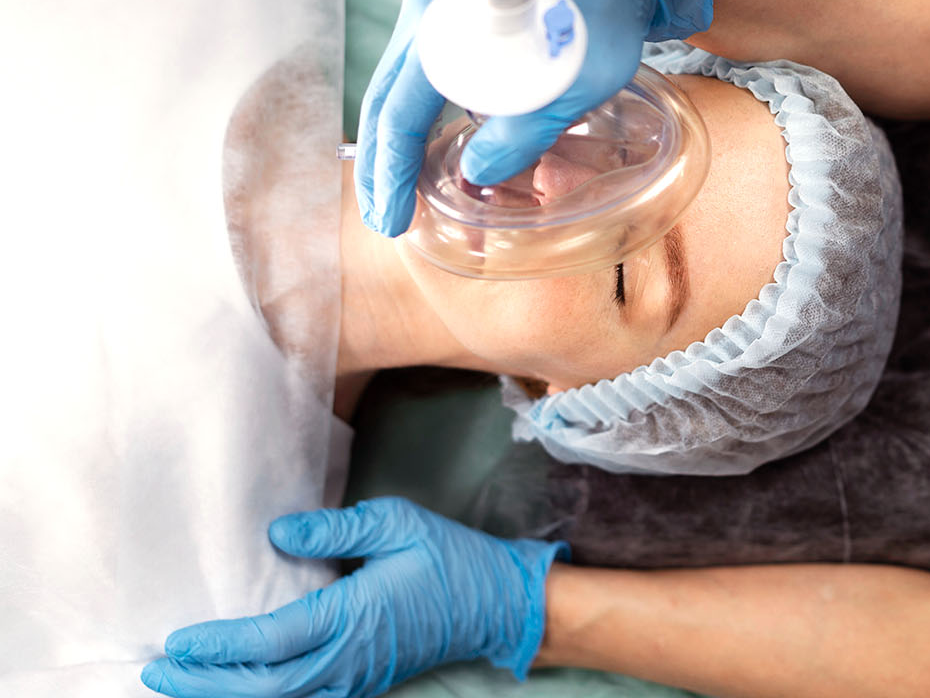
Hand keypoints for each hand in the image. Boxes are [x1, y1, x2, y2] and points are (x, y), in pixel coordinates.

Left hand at [140, 497, 567, 697]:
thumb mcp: (398, 523)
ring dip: (227, 696)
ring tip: (183, 683)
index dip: (220, 648)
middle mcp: (348, 659)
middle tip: (158, 670)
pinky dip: (262, 697)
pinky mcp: (361, 681)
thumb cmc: (449, 558)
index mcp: (353, 619)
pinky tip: (238, 687)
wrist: (496, 604)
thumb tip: (278, 534)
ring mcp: (355, 678)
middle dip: (206, 684)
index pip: (271, 643)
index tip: (180, 642)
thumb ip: (336, 530)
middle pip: (264, 689)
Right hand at [355, 0, 713, 235]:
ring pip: (401, 83)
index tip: (395, 218)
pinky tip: (423, 148)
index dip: (394, 171)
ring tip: (399, 193)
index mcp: (445, 18)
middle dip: (383, 164)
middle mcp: (429, 2)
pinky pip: (423, 68)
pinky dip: (419, 112)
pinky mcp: (455, 8)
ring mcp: (439, 0)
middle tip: (385, 218)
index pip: (400, 109)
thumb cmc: (607, 21)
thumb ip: (522, 135)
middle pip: (388, 96)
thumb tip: (475, 175)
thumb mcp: (573, 88)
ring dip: (398, 140)